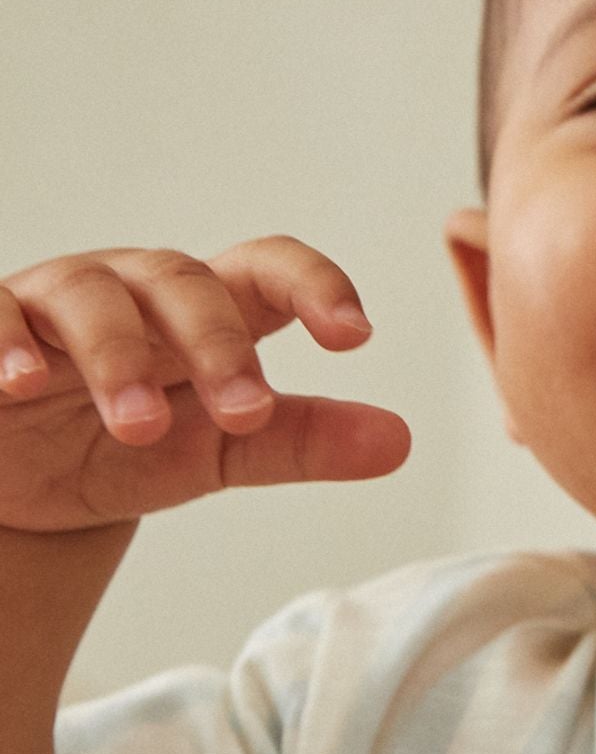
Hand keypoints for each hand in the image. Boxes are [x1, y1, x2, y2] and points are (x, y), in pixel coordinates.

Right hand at [0, 238, 410, 535]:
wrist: (26, 483)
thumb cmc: (131, 445)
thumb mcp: (220, 450)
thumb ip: (304, 442)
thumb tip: (398, 442)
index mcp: (211, 307)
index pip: (270, 270)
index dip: (315, 286)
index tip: (355, 334)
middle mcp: (139, 288)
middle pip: (186, 284)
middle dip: (218, 346)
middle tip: (244, 413)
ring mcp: (59, 300)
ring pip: (94, 299)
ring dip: (118, 357)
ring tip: (136, 424)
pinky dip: (6, 344)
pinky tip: (17, 382)